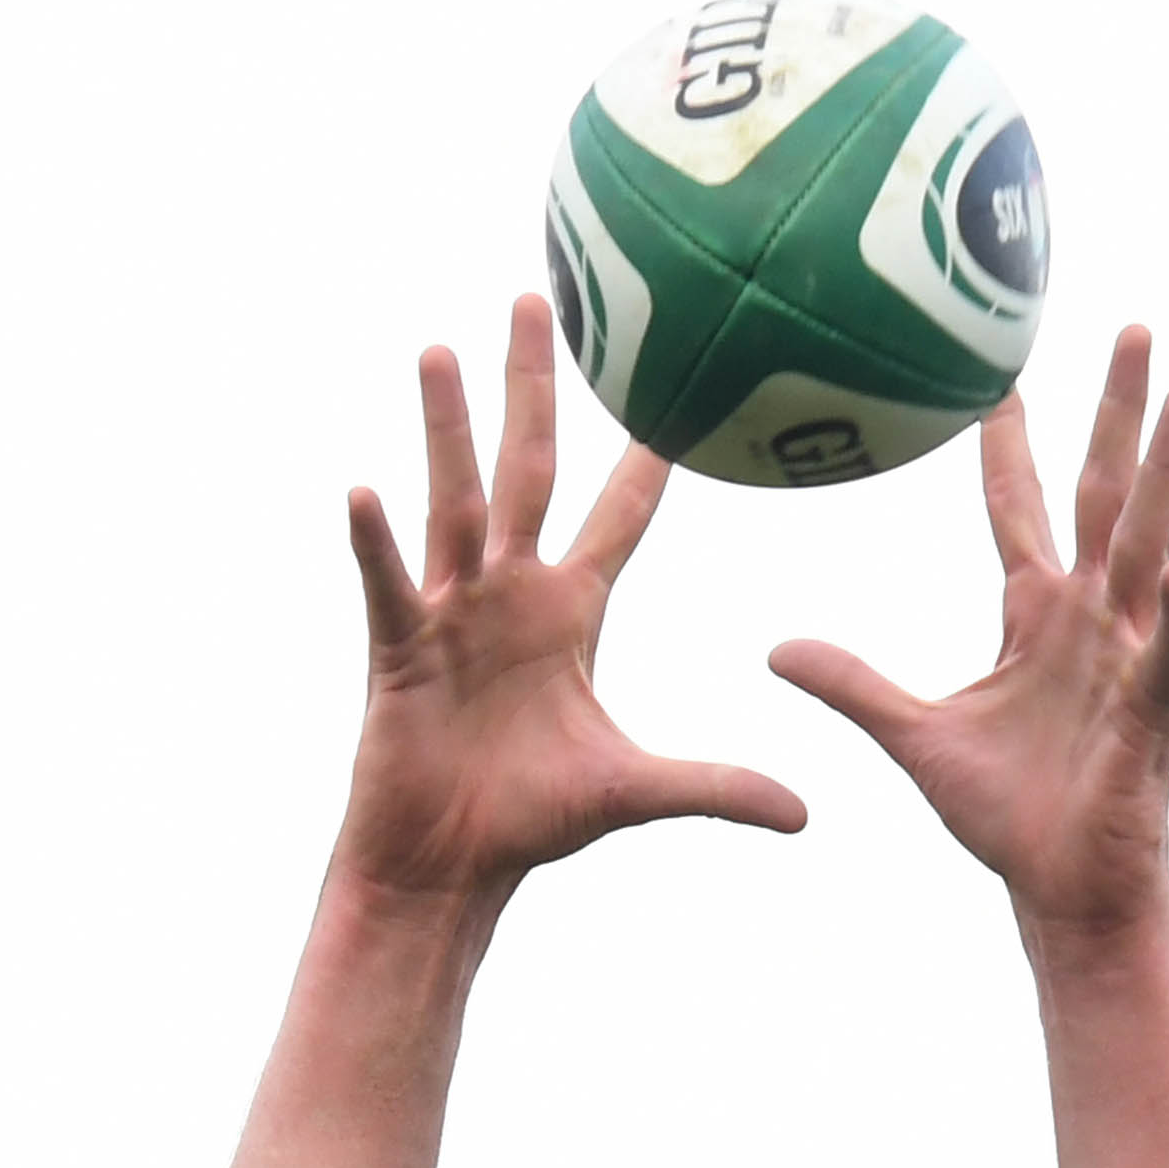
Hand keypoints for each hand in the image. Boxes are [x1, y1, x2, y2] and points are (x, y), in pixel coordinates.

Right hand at [335, 297, 803, 904]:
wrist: (450, 869)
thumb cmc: (531, 825)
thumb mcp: (637, 794)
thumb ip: (716, 787)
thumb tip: (805, 813)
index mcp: (568, 613)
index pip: (617, 518)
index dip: (645, 461)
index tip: (669, 390)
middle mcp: (509, 594)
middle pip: (528, 469)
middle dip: (533, 386)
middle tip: (537, 298)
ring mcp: (452, 615)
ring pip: (455, 502)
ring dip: (448, 429)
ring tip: (441, 349)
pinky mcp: (402, 652)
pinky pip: (392, 585)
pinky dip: (376, 542)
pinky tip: (364, 488)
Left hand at [770, 325, 1168, 938]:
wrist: (1062, 895)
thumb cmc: (1006, 819)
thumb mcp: (914, 737)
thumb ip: (853, 684)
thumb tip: (775, 648)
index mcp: (1035, 617)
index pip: (1018, 507)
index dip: (1008, 441)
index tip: (997, 370)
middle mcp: (1089, 619)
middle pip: (1104, 494)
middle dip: (1118, 411)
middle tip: (1132, 327)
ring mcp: (1126, 658)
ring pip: (1150, 544)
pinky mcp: (1149, 714)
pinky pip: (1167, 654)